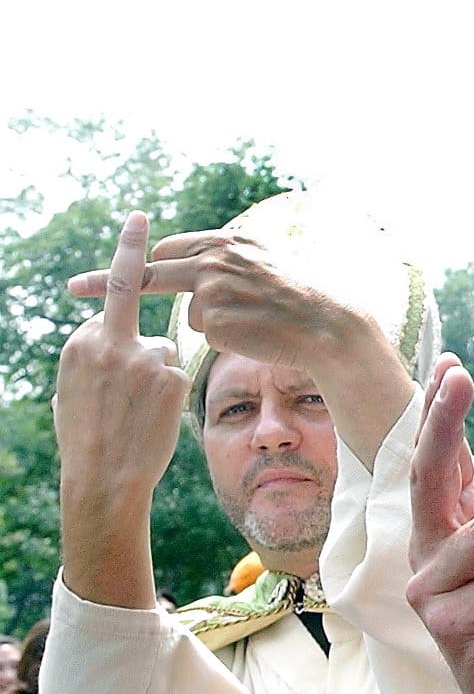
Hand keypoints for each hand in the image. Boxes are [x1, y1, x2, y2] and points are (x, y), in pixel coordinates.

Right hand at [56, 212, 189, 606]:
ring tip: (136, 410)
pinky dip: (169, 390)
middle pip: (130, 293)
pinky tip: (152, 416)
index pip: (111, 304)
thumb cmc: (88, 436)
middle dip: (132, 249)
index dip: (125, 281)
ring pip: (164, 347)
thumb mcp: (76, 386)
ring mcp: (142, 357)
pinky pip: (177, 371)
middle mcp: (109, 340)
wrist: (104, 476)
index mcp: (81, 340)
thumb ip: (96, 352)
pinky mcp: (170, 376)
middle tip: (140, 216)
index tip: (136, 225)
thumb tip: (110, 332)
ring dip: (157, 371)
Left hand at [69, 222, 413, 463]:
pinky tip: (254, 333)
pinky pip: (207, 333)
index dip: (138, 261)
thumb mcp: (264, 264)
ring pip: (191, 311)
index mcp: (227, 241)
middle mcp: (215, 258)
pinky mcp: (216, 317)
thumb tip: (194, 261)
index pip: (171, 250)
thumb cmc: (300, 300)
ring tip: (254, 323)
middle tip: (73, 287)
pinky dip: (226, 338)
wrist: (328, 325)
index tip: (102, 268)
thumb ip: (226, 260)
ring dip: (212, 322)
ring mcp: (213, 287)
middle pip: (154, 271)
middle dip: (111, 280)